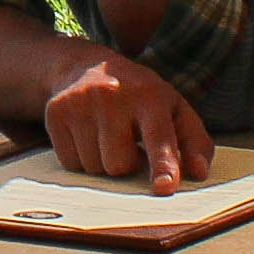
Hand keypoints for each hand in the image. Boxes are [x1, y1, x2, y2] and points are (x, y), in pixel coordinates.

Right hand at [29, 45, 211, 192]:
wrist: (86, 66)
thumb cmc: (141, 97)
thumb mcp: (174, 109)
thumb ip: (194, 142)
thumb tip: (198, 173)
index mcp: (149, 96)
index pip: (159, 137)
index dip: (163, 164)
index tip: (164, 187)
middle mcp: (112, 95)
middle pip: (119, 164)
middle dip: (127, 163)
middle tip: (128, 139)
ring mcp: (79, 103)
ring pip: (94, 167)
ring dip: (104, 162)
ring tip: (107, 135)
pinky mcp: (55, 113)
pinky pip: (71, 163)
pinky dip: (82, 158)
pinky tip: (88, 135)